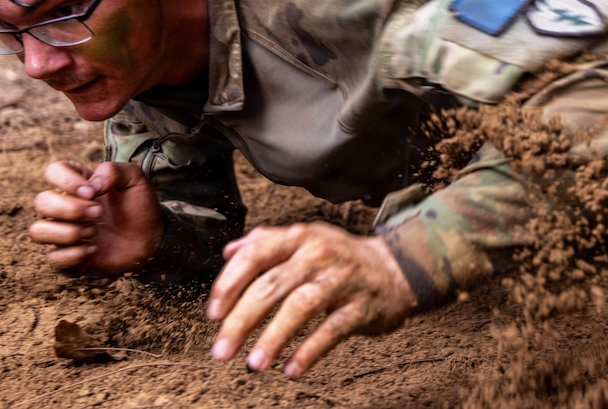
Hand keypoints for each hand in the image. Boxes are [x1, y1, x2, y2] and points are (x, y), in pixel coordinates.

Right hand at [29, 160, 162, 275]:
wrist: (151, 238)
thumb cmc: (139, 206)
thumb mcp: (135, 179)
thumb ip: (114, 171)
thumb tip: (91, 186)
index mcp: (77, 185)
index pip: (53, 172)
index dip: (67, 181)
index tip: (92, 192)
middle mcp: (64, 207)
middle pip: (41, 202)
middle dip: (71, 209)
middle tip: (98, 213)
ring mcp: (63, 233)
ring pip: (38, 231)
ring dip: (67, 232)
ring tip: (93, 232)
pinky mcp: (67, 257)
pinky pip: (53, 258)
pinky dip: (74, 254)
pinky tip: (94, 249)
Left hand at [207, 223, 417, 376]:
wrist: (394, 269)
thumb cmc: (341, 257)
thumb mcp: (305, 239)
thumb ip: (266, 242)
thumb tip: (229, 251)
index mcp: (300, 237)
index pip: (255, 256)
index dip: (229, 284)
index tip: (214, 313)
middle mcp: (318, 254)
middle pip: (271, 286)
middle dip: (241, 320)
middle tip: (221, 350)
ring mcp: (341, 280)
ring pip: (300, 307)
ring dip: (273, 338)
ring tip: (254, 364)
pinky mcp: (360, 307)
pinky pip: (331, 331)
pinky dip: (309, 352)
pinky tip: (291, 370)